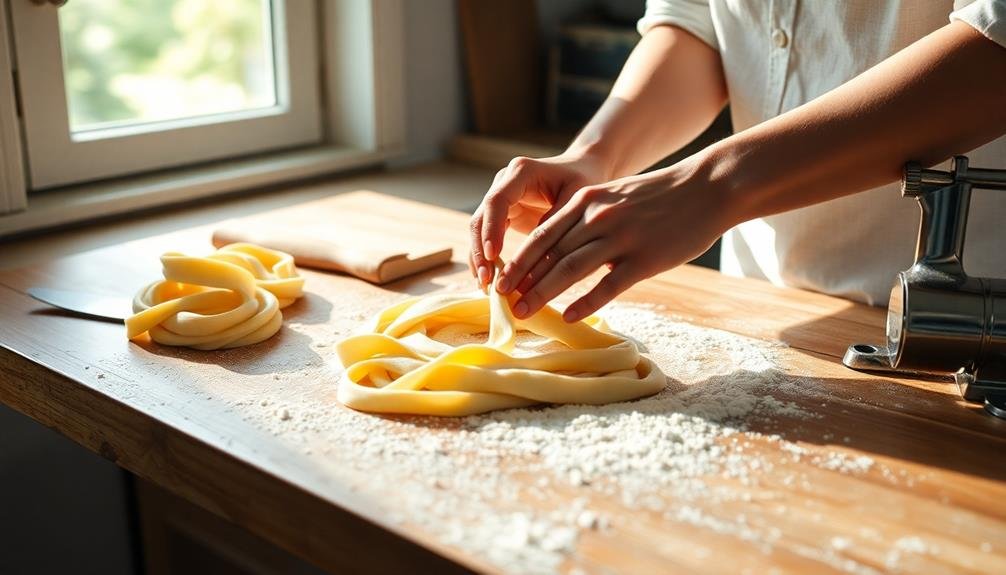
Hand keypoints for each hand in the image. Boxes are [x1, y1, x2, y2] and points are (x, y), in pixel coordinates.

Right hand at [469, 152, 609, 286]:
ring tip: (485, 286)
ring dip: (480, 258)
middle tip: (486, 279)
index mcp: (521, 172)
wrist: (583, 170)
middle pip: (481, 218)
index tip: (494, 255)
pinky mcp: (503, 216)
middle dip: (481, 250)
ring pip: (479, 231)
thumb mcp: (577, 198)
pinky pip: (488, 238)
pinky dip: (487, 259)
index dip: (492, 228)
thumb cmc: (584, 179)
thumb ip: (557, 220)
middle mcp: (504, 184)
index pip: (497, 201)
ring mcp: (500, 200)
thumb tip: (537, 252)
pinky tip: (488, 282)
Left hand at [496, 154, 732, 321]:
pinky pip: (608, 286)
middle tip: (503, 303)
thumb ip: (585, 218)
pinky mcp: (644, 259)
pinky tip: (569, 317)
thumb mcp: (614, 196)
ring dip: (543, 293)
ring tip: (524, 312)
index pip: (541, 236)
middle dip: (522, 281)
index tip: (500, 282)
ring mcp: (621, 238)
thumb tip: (557, 250)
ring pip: (571, 270)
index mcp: (586, 201)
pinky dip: (585, 303)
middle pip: (549, 254)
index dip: (517, 261)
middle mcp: (597, 218)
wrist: (707, 188)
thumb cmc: (659, 197)